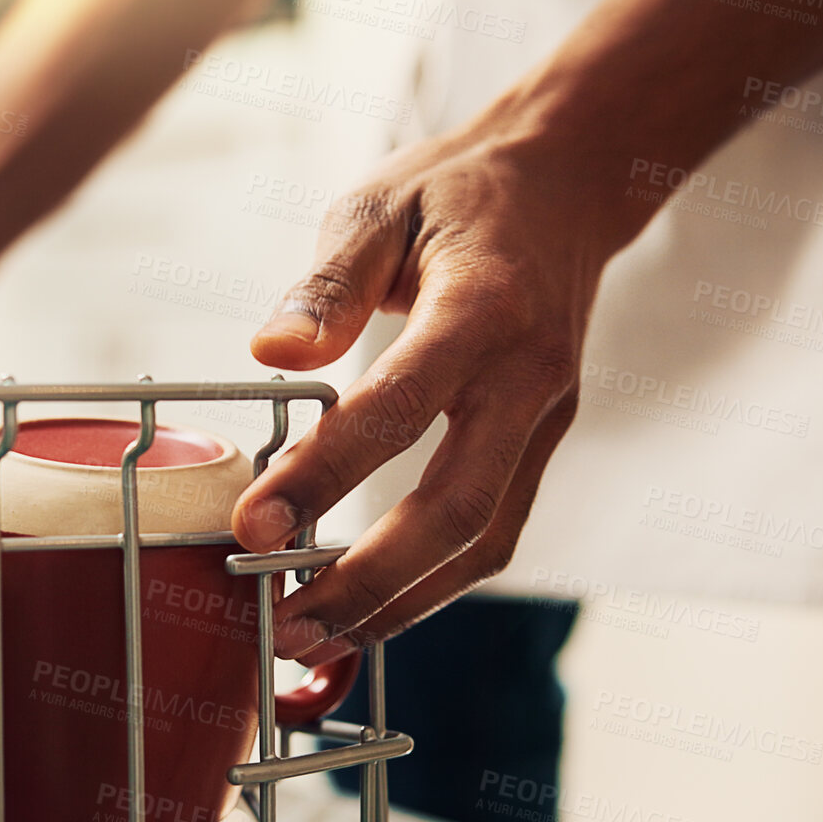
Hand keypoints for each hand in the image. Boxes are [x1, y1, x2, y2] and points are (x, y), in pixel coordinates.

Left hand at [230, 115, 653, 663]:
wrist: (570, 182)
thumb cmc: (459, 191)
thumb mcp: (381, 203)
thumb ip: (328, 283)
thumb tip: (273, 355)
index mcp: (484, 308)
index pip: (399, 409)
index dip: (324, 476)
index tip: (251, 528)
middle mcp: (530, 376)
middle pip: (458, 509)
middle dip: (370, 582)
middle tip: (288, 627)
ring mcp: (548, 418)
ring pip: (486, 540)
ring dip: (402, 602)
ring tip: (317, 638)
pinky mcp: (542, 443)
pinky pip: (493, 529)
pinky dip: (431, 580)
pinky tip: (367, 603)